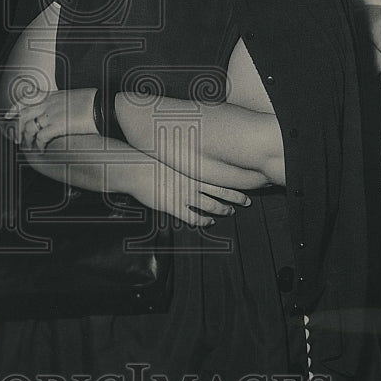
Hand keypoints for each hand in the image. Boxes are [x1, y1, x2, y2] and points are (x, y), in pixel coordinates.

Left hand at [6, 89, 97, 149]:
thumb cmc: (94, 103)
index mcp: (53, 95)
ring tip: (28, 146)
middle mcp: (50, 103)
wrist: (104, 106)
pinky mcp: (59, 124)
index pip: (28, 98)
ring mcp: (53, 113)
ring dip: (27, 138)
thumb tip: (60, 108)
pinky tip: (41, 149)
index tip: (8, 115)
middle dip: (17, 126)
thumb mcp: (74, 97)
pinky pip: (41, 136)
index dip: (16, 107)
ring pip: (30, 126)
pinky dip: (39, 144)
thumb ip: (62, 102)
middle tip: (15, 137)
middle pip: (25, 113)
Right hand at [130, 162, 250, 226]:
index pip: (221, 177)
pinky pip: (194, 217)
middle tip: (246, 202)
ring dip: (222, 210)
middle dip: (236, 198)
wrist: (134, 169)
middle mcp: (193, 182)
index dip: (235, 182)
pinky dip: (204, 221)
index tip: (245, 184)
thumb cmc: (151, 162)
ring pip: (211, 206)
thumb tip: (195, 162)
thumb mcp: (173, 158)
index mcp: (194, 169)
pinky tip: (208, 222)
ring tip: (229, 212)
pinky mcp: (174, 206)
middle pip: (222, 192)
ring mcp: (184, 195)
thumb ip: (186, 163)